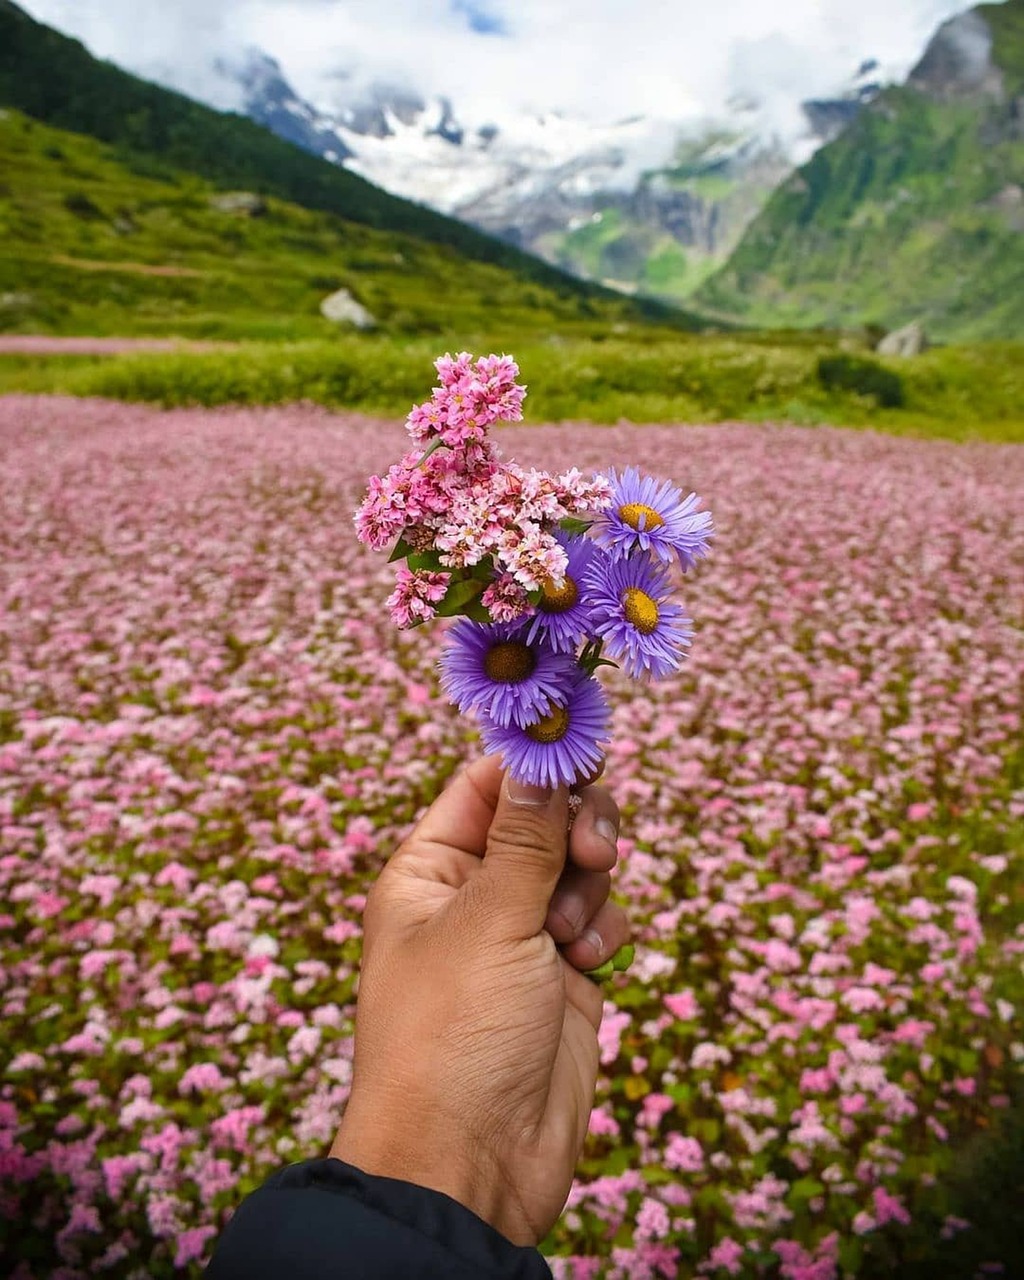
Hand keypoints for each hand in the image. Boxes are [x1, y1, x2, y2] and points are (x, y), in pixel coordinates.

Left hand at [330, 755, 628, 1246]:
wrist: (473, 1164)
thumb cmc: (452, 1036)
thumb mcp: (488, 920)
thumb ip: (526, 835)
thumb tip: (537, 753)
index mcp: (430, 870)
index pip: (486, 785)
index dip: (535, 763)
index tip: (586, 745)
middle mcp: (475, 895)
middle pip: (544, 818)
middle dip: (577, 826)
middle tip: (594, 851)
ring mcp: (522, 936)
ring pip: (580, 867)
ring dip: (589, 888)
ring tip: (569, 937)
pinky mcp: (563, 976)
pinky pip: (600, 919)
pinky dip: (604, 932)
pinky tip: (586, 966)